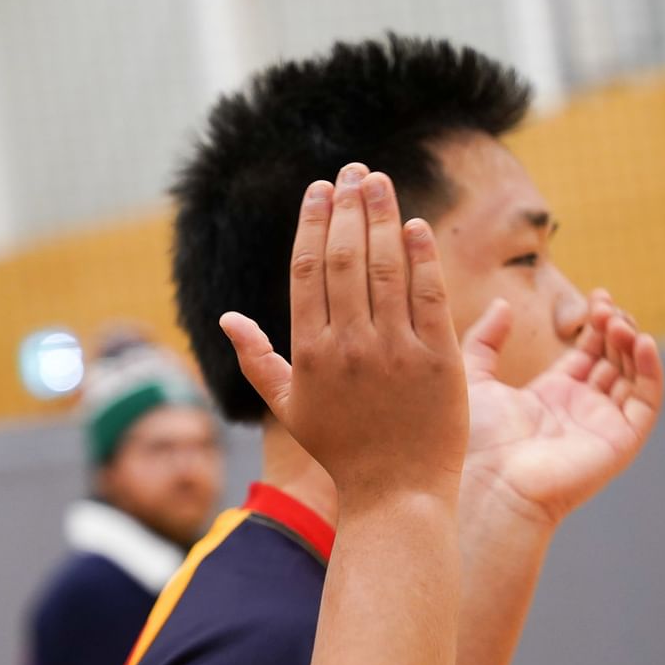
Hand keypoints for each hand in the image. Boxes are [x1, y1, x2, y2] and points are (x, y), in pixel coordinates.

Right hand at [220, 163, 467, 500]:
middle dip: (349, 207)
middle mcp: (350, 347)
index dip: (314, 223)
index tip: (320, 189)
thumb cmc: (342, 450)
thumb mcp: (289, 407)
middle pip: (347, 259)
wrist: (396, 492)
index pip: (309, 270)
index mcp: (310, 353)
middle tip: (352, 171)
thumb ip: (256, 359)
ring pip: (386, 268)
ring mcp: (396, 352)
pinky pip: (429, 297)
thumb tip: (226, 316)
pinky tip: (416, 227)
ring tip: (380, 182)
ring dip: (383, 217)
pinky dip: (422, 258)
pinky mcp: (438, 361)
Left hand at [460, 290, 664, 525]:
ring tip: (618, 320)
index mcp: (552, 395)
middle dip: (615, 328)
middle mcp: (581, 409)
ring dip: (631, 343)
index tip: (596, 296)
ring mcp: (602, 425)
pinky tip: (642, 341)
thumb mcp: (475, 377)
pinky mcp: (620, 441)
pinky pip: (646, 403)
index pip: (588, 352)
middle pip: (614, 359)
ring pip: (633, 376)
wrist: (488, 482)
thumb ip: (485, 340)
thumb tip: (502, 304)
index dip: (596, 323)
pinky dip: (651, 371)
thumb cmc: (476, 440)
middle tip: (606, 304)